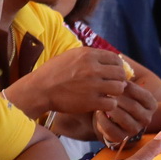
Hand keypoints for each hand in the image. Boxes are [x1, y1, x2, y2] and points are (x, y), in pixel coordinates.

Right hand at [11, 47, 137, 116]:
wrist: (40, 90)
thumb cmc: (53, 72)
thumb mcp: (71, 56)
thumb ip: (89, 56)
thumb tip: (107, 58)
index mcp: (88, 55)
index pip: (116, 59)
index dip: (117, 66)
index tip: (113, 72)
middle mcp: (93, 68)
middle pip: (120, 73)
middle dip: (119, 79)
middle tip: (112, 84)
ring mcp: (93, 85)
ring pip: (119, 88)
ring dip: (115, 92)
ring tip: (107, 94)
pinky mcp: (91, 101)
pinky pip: (112, 103)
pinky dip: (109, 105)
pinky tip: (102, 104)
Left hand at [93, 80, 158, 146]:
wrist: (112, 119)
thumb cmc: (120, 99)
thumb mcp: (127, 89)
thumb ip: (126, 79)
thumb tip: (120, 64)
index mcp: (152, 105)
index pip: (144, 95)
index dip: (130, 88)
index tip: (117, 81)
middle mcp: (147, 119)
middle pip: (133, 106)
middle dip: (118, 97)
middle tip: (106, 90)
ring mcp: (135, 130)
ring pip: (122, 117)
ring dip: (110, 108)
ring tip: (102, 100)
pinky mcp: (122, 138)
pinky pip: (111, 128)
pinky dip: (102, 119)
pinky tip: (98, 112)